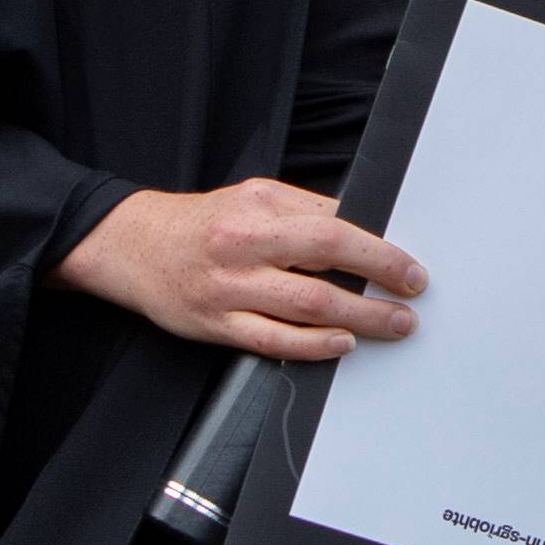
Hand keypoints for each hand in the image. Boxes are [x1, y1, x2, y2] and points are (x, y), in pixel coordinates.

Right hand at [55, 179, 427, 362]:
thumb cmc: (204, 222)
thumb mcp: (254, 197)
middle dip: (378, 281)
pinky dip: (312, 346)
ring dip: (358, 319)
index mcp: (260, 208)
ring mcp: (230, 288)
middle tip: (412, 298)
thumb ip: (305, 212)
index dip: (378, 250)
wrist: (133, 245)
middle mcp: (245, 245)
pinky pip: (273, 340)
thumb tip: (363, 230)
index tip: (409, 268)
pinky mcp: (217, 323)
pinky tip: (341, 345)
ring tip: (391, 324)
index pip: (333, 226)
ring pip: (306, 306)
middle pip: (325, 261)